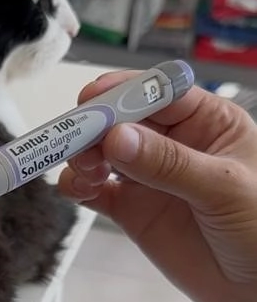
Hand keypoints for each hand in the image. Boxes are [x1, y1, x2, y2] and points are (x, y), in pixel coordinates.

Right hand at [58, 72, 256, 301]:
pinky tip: (78, 190)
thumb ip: (170, 163)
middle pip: (122, 119)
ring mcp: (149, 176)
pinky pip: (94, 189)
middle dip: (95, 125)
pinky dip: (77, 185)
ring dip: (83, 155)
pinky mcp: (131, 209)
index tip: (93, 99)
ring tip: (84, 172)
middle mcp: (174, 142)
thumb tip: (118, 137)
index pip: (159, 93)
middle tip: (78, 141)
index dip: (124, 92)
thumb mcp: (224, 189)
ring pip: (102, 151)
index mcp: (208, 122)